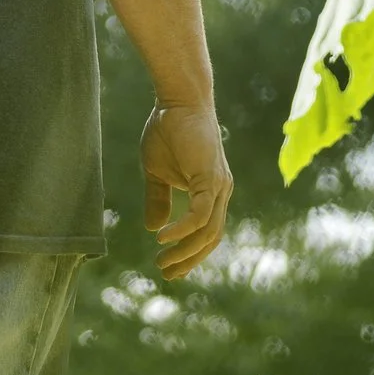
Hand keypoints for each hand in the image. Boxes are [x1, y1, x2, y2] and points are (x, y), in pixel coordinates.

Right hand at [142, 103, 230, 280]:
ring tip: (162, 261)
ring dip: (185, 251)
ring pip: (208, 231)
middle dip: (189, 260)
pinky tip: (163, 238)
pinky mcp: (210, 177)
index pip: (206, 232)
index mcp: (211, 191)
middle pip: (211, 238)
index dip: (190, 253)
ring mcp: (219, 185)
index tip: (170, 269)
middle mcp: (220, 191)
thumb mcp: (157, 173)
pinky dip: (183, 229)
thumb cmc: (167, 130)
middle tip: (167, 274)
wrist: (175, 100)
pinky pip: (200, 214)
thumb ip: (158, 200)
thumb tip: (152, 228)